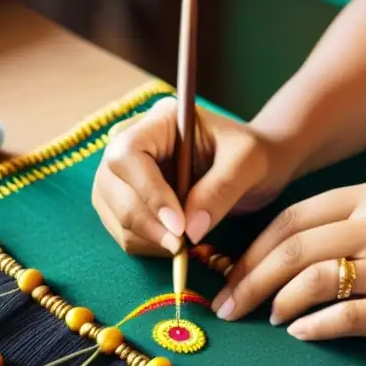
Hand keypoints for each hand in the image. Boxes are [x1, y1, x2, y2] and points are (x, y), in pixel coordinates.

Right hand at [92, 97, 291, 255]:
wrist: (254, 166)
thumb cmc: (254, 154)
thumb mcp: (249, 162)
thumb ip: (221, 190)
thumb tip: (188, 230)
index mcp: (160, 119)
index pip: (129, 154)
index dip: (148, 192)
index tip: (178, 225)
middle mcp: (132, 140)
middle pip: (110, 183)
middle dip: (144, 222)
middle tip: (180, 246)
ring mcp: (124, 170)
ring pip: (111, 209)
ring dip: (143, 237)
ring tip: (182, 246)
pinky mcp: (126, 198)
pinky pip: (120, 227)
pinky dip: (144, 244)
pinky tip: (174, 245)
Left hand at [211, 180, 365, 349]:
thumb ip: (347, 221)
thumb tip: (282, 251)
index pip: (293, 218)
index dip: (254, 247)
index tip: (231, 271)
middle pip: (293, 249)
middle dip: (249, 279)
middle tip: (228, 305)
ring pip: (312, 281)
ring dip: (279, 302)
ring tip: (270, 318)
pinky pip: (343, 318)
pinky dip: (314, 327)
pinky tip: (301, 333)